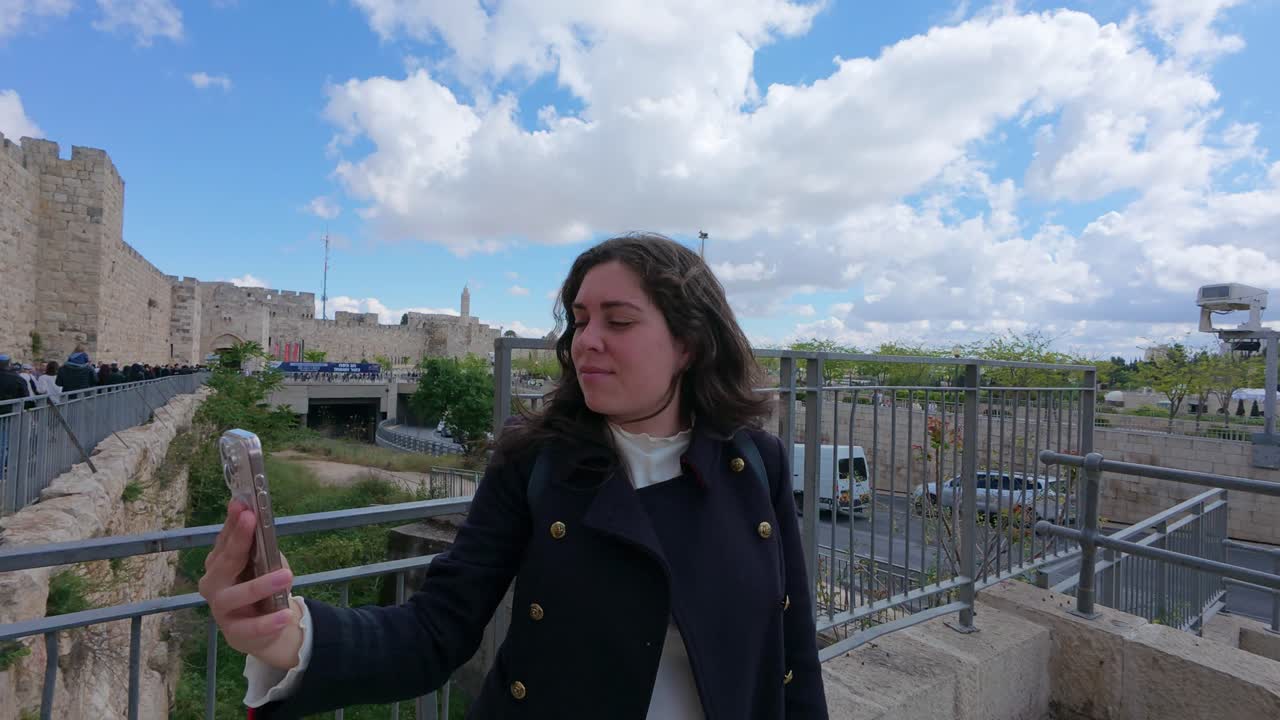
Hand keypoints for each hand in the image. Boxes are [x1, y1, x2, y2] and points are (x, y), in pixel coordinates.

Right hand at [198, 499, 303, 669]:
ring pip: (236, 596)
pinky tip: (285, 616)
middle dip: (238, 540)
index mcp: (219, 564)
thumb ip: (259, 546)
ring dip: (261, 585)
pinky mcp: (234, 633)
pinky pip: (251, 627)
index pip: (225, 540)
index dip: (233, 522)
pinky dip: (268, 622)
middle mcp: (214, 584)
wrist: (266, 629)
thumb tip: (256, 518)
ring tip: (286, 575)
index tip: (242, 505)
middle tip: (252, 521)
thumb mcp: (263, 563)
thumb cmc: (262, 588)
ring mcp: (221, 609)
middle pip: (225, 562)